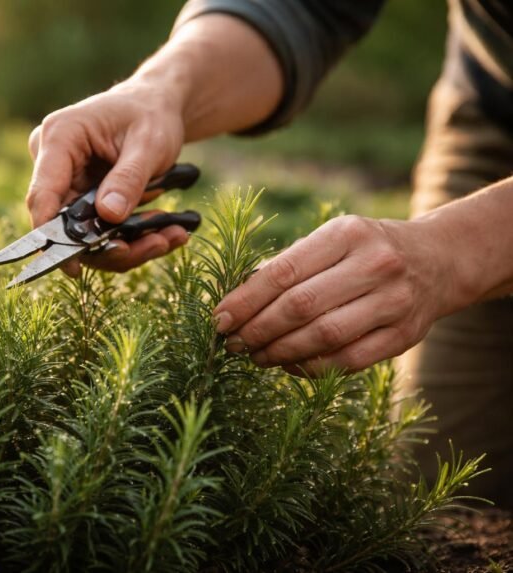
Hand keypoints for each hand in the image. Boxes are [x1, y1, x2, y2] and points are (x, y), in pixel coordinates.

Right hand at [26, 82, 189, 276]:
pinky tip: (167, 234)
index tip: (71, 266)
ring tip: (171, 237)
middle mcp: (53, 163)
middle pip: (64, 223)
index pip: (43, 194)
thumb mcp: (149, 142)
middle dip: (109, 244)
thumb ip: (129, 178)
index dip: (51, 234)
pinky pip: (98, 230)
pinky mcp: (80, 201)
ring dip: (127, 245)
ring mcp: (65, 184)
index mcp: (59, 137)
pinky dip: (132, 238)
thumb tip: (108, 216)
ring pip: (84, 234)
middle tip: (158, 244)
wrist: (155, 106)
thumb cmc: (150, 114)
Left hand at [212, 215, 459, 375]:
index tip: (219, 319)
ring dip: (279, 352)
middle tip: (232, 343)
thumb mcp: (331, 240)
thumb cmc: (363, 250)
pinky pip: (348, 360)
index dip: (245, 300)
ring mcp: (394, 301)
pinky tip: (288, 365)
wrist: (437, 261)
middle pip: (300, 306)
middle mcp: (374, 264)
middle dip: (257, 329)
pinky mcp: (404, 336)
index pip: (283, 272)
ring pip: (323, 336)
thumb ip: (289, 265)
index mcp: (346, 234)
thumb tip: (236, 303)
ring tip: (254, 356)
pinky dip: (311, 367)